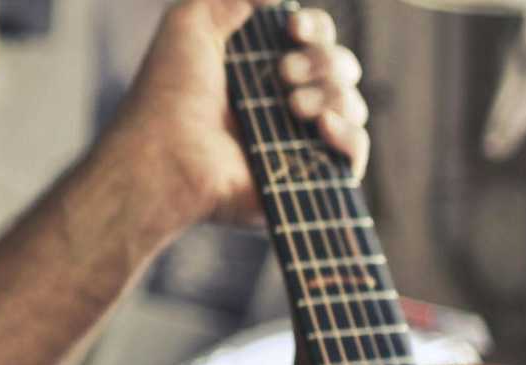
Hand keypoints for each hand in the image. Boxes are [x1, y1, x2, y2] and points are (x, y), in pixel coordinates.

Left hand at [113, 0, 369, 228]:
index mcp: (265, 69)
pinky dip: (350, 134)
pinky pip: (357, 154)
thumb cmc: (171, 92)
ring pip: (352, 105)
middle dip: (322, 61)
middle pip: (341, 68)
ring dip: (331, 93)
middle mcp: (287, 105)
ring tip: (292, 106)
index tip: (292, 30)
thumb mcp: (192, 21)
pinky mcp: (310, 182)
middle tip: (283, 75)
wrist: (168, 155)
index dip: (315, 28)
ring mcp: (301, 144)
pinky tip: (324, 126)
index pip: (316, 40)